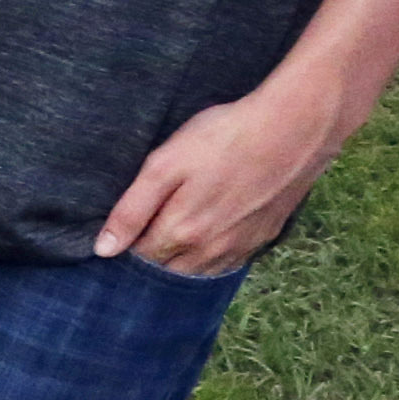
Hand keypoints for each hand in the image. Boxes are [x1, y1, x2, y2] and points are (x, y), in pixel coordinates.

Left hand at [92, 77, 352, 272]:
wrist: (293, 128)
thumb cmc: (224, 138)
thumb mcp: (165, 165)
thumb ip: (132, 210)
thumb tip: (104, 250)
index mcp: (181, 232)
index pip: (140, 258)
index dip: (127, 245)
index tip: (123, 230)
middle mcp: (209, 251)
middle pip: (168, 270)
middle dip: (153, 258)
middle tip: (147, 230)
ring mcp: (240, 248)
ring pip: (199, 271)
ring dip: (182, 261)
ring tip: (175, 234)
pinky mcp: (262, 239)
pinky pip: (228, 263)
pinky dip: (212, 258)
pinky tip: (208, 236)